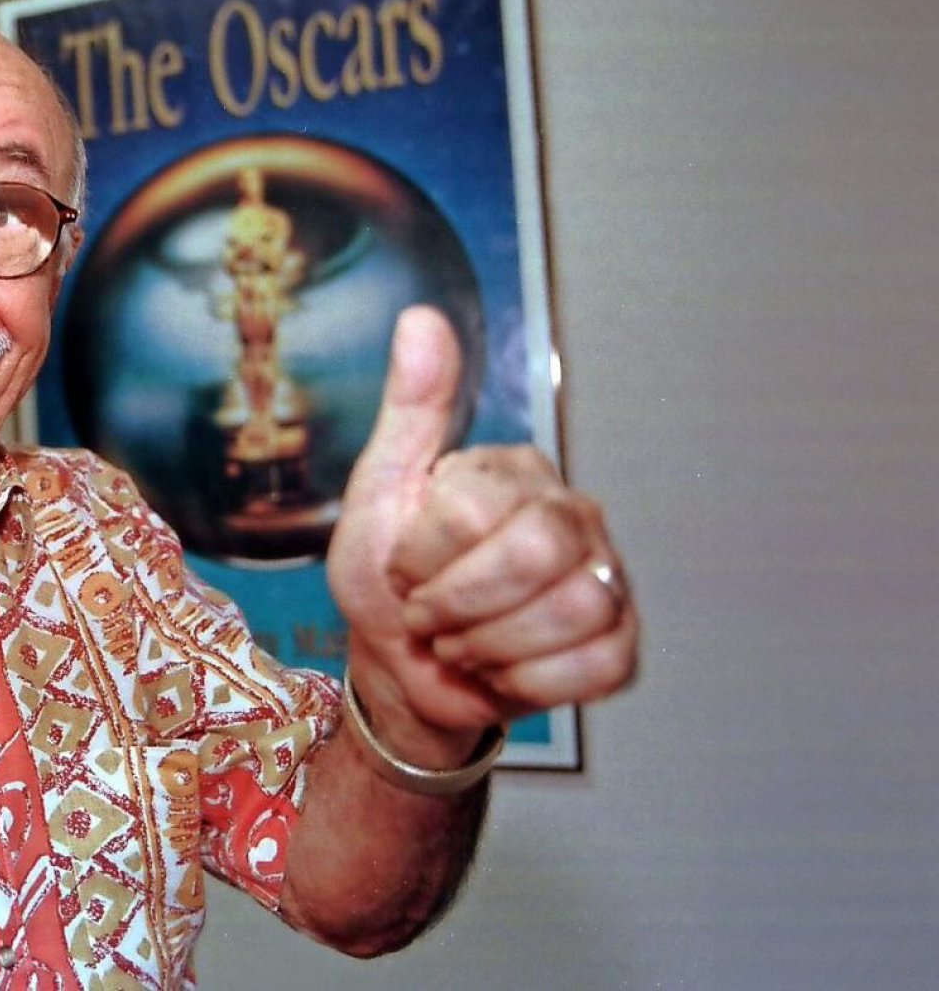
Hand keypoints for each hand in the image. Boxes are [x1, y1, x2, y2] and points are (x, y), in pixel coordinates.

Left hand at [326, 307, 636, 764]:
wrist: (402, 668)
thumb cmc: (389, 578)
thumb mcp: (379, 492)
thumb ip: (410, 409)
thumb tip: (421, 317)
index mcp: (515, 472)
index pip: (473, 508)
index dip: (422, 557)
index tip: (404, 569)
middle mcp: (572, 514)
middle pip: (538, 554)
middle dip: (461, 602)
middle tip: (430, 614)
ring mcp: (604, 577)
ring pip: (573, 613)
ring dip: (491, 646)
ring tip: (464, 640)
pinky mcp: (621, 643)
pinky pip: (597, 667)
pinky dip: (531, 683)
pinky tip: (504, 669)